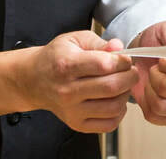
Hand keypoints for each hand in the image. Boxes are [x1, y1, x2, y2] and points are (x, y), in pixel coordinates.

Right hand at [20, 30, 137, 132]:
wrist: (35, 80)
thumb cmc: (56, 58)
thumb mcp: (74, 40)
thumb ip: (98, 42)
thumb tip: (118, 47)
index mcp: (66, 65)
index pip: (103, 65)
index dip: (122, 61)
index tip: (126, 59)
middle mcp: (67, 91)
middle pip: (111, 87)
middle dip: (130, 77)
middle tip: (131, 71)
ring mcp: (72, 111)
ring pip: (113, 107)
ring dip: (125, 94)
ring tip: (123, 85)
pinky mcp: (77, 124)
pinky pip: (108, 124)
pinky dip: (119, 113)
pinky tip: (115, 100)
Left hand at [129, 21, 165, 125]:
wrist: (152, 52)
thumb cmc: (162, 41)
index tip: (162, 59)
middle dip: (154, 75)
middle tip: (155, 67)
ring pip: (161, 105)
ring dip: (149, 90)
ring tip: (152, 79)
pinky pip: (155, 116)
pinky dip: (146, 103)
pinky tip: (150, 91)